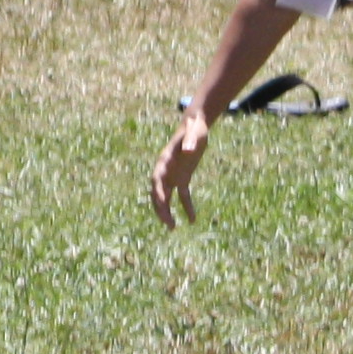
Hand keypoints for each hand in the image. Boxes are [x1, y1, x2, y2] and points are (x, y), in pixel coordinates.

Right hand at [148, 111, 207, 226]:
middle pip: (158, 193)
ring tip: (173, 228)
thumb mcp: (194, 134)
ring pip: (166, 198)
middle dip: (160, 209)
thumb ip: (190, 141)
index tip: (163, 205)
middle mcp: (165, 171)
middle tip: (168, 224)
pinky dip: (186, 207)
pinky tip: (192, 220)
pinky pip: (182, 196)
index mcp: (164, 161)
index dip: (158, 193)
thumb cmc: (194, 128)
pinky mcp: (183, 178)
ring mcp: (173, 175)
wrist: (195, 126)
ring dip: (167, 212)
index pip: (157, 181)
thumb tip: (189, 151)